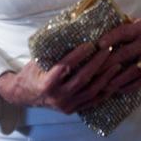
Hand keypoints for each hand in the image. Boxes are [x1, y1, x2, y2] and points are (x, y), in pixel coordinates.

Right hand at [0, 42, 120, 114]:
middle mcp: (57, 96)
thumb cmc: (32, 72)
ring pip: (90, 91)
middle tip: (109, 50)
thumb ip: (54, 50)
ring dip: (105, 77)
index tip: (91, 44)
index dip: (79, 55)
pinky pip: (92, 102)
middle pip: (82, 79)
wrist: (24, 95)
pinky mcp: (72, 110)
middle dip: (97, 63)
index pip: (66, 66)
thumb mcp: (38, 59)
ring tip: (117, 64)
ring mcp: (66, 105)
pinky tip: (113, 81)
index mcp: (47, 83)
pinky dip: (104, 91)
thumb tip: (72, 29)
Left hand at [96, 9, 140, 94]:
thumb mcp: (135, 23)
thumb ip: (121, 30)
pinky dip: (129, 86)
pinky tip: (118, 89)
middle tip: (92, 71)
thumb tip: (96, 41)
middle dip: (107, 63)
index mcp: (140, 28)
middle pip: (125, 54)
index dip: (110, 39)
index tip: (97, 46)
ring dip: (117, 79)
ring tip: (103, 85)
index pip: (124, 33)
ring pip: (133, 70)